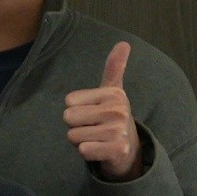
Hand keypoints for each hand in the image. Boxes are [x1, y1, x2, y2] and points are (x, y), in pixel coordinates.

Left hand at [63, 40, 145, 182]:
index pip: (69, 102)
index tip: (93, 112)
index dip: (76, 110)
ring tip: (97, 138)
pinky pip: (83, 150)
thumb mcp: (112, 90)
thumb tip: (124, 42)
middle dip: (76, 126)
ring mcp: (119, 130)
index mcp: (113, 93)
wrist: (128, 147)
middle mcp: (118, 109)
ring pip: (73, 136)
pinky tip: (101, 149)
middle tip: (94, 127)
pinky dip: (87, 153)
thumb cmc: (112, 116)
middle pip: (68, 118)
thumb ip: (114, 67)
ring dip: (81, 140)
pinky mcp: (118, 150)